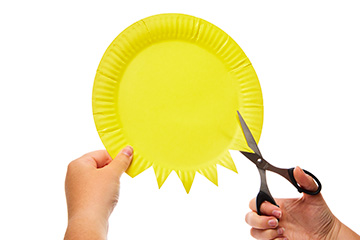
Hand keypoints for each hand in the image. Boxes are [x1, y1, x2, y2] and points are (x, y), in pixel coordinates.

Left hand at [64, 146, 132, 239]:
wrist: (88, 224)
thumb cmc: (97, 197)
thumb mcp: (113, 173)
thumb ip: (121, 160)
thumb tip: (127, 149)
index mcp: (78, 164)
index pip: (101, 153)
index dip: (115, 157)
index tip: (127, 161)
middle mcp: (74, 174)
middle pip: (99, 165)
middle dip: (112, 171)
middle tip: (120, 176)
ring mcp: (76, 188)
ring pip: (98, 178)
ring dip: (109, 182)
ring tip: (112, 190)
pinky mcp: (80, 199)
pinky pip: (95, 189)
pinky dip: (104, 191)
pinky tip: (107, 198)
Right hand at [245, 166, 359, 239]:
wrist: (328, 235)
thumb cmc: (321, 216)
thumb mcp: (314, 196)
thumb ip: (305, 181)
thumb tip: (296, 169)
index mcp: (276, 204)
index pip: (255, 202)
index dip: (262, 206)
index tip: (279, 211)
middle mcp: (272, 217)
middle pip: (249, 217)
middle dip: (260, 220)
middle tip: (277, 221)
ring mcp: (273, 230)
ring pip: (253, 231)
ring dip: (265, 232)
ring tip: (282, 231)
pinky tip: (286, 238)